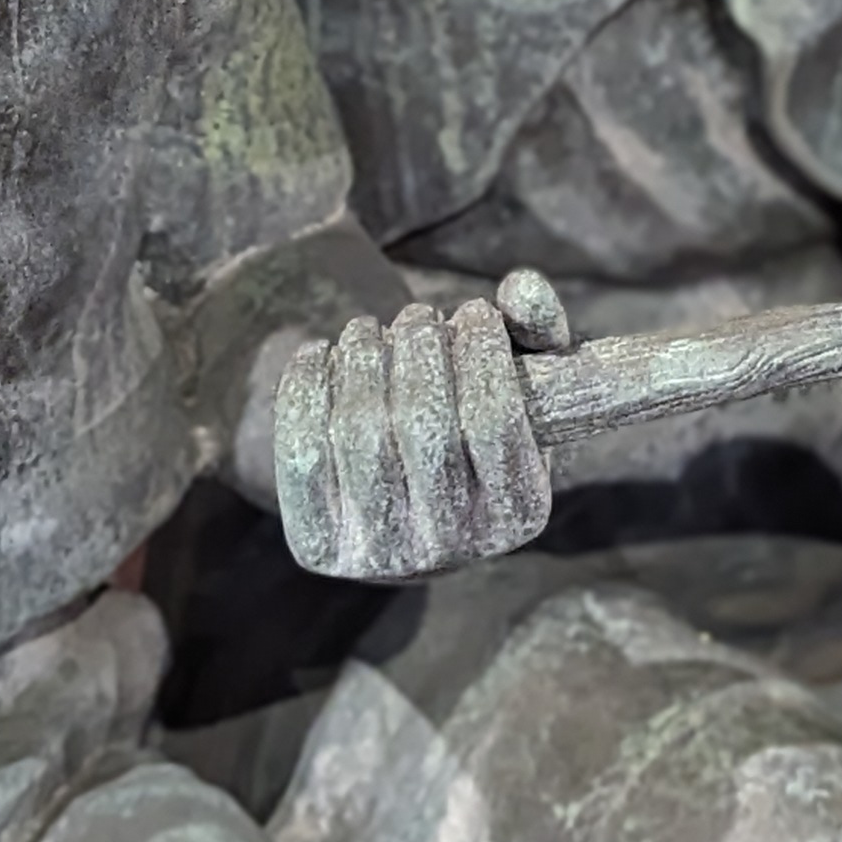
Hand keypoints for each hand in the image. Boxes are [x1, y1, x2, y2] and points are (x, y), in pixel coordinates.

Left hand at [274, 274, 561, 579]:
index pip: (495, 421)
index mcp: (518, 515)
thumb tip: (521, 287)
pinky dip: (306, 387)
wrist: (400, 498)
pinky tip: (322, 355)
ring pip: (362, 435)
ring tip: (370, 332)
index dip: (481, 353)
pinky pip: (303, 452)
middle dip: (418, 349)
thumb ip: (538, 327)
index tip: (475, 312)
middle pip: (425, 428)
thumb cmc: (472, 419)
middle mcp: (451, 549)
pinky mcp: (319, 544)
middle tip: (418, 316)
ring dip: (363, 360)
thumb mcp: (523, 378)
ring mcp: (380, 554)